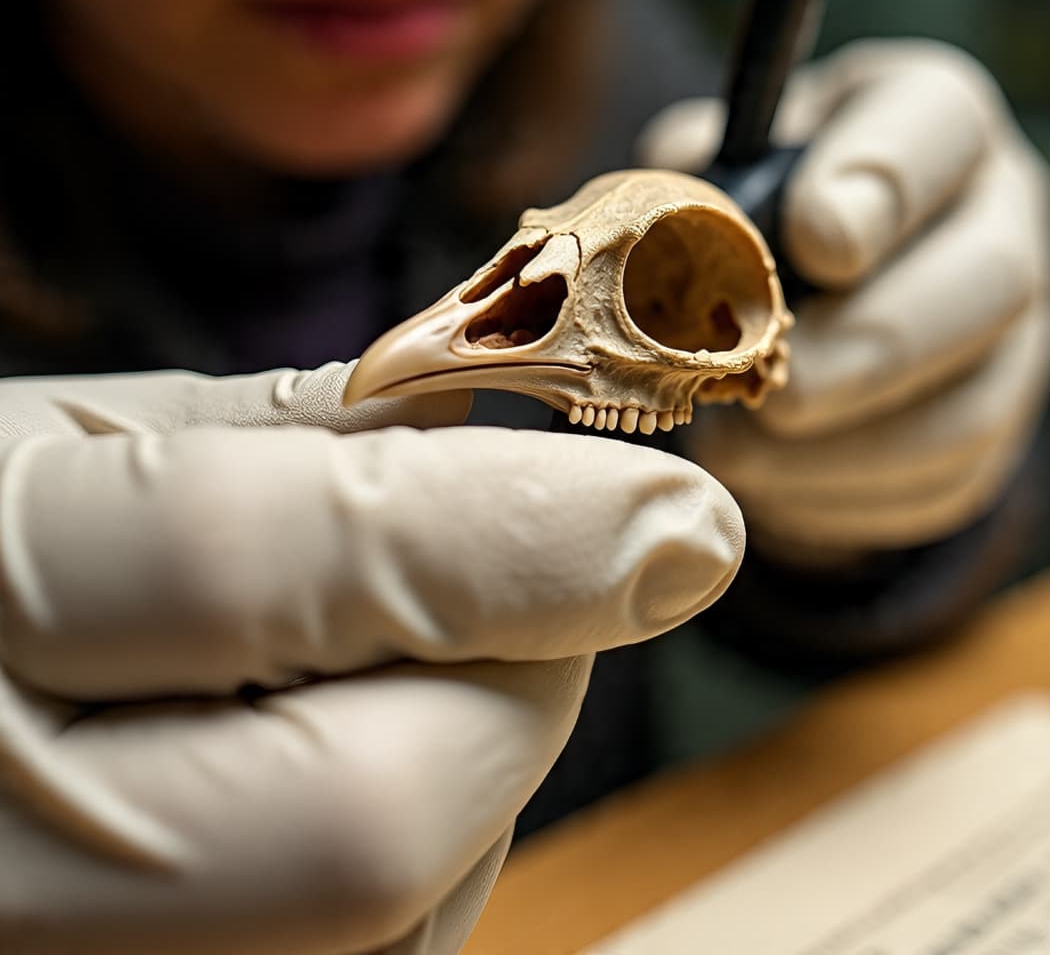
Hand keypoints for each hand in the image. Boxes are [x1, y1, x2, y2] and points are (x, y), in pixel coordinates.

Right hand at [0, 362, 741, 952]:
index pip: (255, 570)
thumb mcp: (74, 444)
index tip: (676, 514)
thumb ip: (287, 442)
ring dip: (478, 766)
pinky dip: (430, 850)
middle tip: (555, 576)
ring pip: (391, 923)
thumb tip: (515, 449)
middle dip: (521, 676)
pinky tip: (366, 752)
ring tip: (420, 656)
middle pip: (357, 819)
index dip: (504, 530)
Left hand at [638, 38, 1049, 558]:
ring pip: (972, 407)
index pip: (938, 127)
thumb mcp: (731, 160)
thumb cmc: (764, 203)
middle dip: (870, 344)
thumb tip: (659, 236)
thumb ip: (700, 178)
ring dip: (844, 446)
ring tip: (737, 451)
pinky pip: (938, 483)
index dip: (878, 186)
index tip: (809, 239)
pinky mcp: (991, 433)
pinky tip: (766, 481)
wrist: (826, 285)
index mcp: (934, 120)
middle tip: (775, 388)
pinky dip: (840, 495)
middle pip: (990, 280)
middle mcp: (999, 220)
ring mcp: (1015, 337)